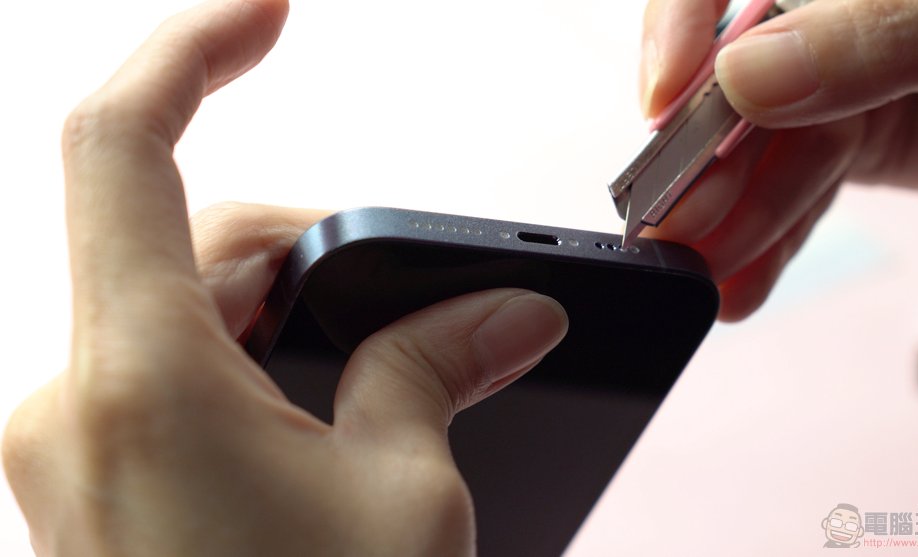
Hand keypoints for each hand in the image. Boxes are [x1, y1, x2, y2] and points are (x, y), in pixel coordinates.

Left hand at [1, 1, 567, 555]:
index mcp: (142, 387)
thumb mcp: (404, 500)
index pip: (122, 149)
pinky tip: (317, 411)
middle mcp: (77, 412)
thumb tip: (501, 314)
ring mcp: (74, 458)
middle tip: (419, 299)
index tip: (262, 10)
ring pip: (176, 315)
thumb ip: (435, 374)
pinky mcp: (96, 496)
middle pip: (187, 243)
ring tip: (383, 371)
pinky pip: (159, 382)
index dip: (191, 51)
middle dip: (308, 241)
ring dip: (282, 312)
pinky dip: (242, 366)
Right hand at [639, 0, 917, 319]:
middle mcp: (836, 16)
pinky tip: (741, 279)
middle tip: (672, 230)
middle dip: (701, 162)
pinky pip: (797, 191)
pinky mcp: (860, 138)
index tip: (664, 103)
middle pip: (732, 81)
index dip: (680, 30)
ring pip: (762, 152)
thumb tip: (744, 71)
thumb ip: (872, 37)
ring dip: (729, 221)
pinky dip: (768, 240)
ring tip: (705, 277)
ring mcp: (845, 80)